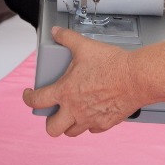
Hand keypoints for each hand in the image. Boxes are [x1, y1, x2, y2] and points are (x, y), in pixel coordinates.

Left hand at [22, 27, 143, 136]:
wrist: (136, 78)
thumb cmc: (112, 64)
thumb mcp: (85, 47)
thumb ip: (67, 38)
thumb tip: (56, 32)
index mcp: (65, 92)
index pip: (37, 101)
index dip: (28, 99)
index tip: (28, 95)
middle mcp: (74, 110)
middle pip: (52, 129)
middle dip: (50, 122)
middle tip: (54, 112)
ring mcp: (90, 120)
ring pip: (72, 132)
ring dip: (69, 124)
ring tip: (72, 114)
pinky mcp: (105, 124)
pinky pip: (92, 130)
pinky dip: (89, 123)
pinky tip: (92, 113)